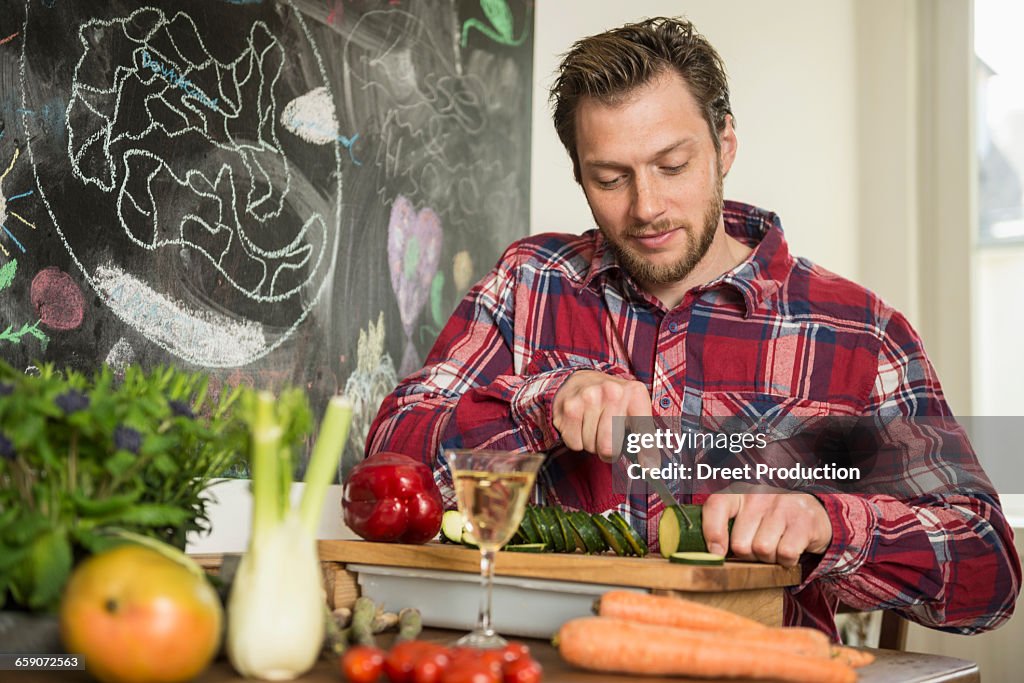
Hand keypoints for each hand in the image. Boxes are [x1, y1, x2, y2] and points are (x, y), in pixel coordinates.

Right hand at [552, 370, 651, 462]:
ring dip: (592, 444)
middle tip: (609, 440)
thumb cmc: (612, 401)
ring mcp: (588, 398)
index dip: (646, 454)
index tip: (650, 470)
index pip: (643, 431)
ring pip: (591, 446)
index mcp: (635, 393)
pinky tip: (581, 424)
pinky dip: (577, 440)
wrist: (582, 380)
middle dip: (608, 451)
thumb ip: (645, 439)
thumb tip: (652, 470)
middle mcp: (612, 392)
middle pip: (609, 447)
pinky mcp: (569, 407)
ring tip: (594, 426)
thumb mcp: (634, 410)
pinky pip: (575, 443)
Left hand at [702, 491, 832, 566]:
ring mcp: (782, 506)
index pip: (715, 506)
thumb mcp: (745, 515)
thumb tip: (711, 554)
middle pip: (740, 544)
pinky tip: (789, 550)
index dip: (712, 533)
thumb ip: (724, 527)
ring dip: (768, 559)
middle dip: (748, 555)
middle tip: (758, 547)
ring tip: (775, 547)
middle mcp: (759, 495)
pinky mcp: (803, 521)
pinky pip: (785, 553)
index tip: (717, 553)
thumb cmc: (770, 518)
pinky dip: (787, 560)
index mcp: (739, 492)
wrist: (813, 511)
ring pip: (762, 550)